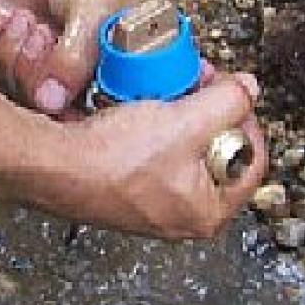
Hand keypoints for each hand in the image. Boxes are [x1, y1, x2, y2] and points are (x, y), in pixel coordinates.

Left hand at [0, 0, 141, 115]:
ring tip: (24, 20)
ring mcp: (54, 60)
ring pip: (19, 88)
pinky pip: (1, 67)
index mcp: (121, 69)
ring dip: (11, 54)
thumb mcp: (93, 11)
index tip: (52, 85)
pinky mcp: (26, 46)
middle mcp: (89, 70)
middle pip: (47, 106)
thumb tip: (51, 103)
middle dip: (32, 69)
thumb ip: (74, 60)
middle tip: (40, 34)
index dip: (65, 107)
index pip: (91, 114)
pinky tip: (5, 22)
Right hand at [22, 72, 268, 238]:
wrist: (54, 166)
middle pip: (217, 155)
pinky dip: (154, 129)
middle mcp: (182, 216)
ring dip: (181, 117)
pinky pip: (155, 154)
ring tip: (170, 94)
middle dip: (211, 115)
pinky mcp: (128, 190)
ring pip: (184, 151)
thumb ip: (229, 102)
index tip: (236, 94)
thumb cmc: (112, 160)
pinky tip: (143, 110)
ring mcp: (153, 205)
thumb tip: (249, 90)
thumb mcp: (187, 121)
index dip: (246, 120)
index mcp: (207, 212)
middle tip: (200, 88)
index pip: (251, 162)